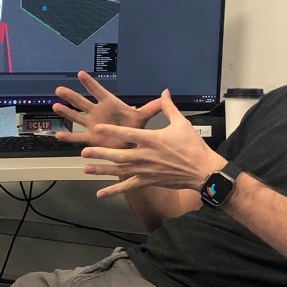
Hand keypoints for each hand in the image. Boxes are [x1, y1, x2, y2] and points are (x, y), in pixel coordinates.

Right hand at [53, 71, 161, 148]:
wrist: (131, 145)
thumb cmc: (135, 128)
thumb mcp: (142, 117)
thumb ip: (152, 107)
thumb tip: (165, 94)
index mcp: (109, 104)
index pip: (98, 91)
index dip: (90, 83)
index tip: (81, 73)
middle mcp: (98, 112)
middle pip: (82, 102)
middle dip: (71, 96)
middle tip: (60, 89)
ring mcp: (92, 124)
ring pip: (76, 117)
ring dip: (66, 112)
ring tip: (55, 106)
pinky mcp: (90, 138)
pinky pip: (77, 137)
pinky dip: (68, 136)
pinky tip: (57, 135)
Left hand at [79, 90, 225, 198]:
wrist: (202, 170)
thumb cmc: (192, 146)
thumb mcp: (181, 123)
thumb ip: (169, 108)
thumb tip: (165, 92)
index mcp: (152, 139)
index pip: (128, 133)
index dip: (112, 130)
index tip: (97, 127)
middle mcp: (145, 155)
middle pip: (118, 154)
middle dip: (100, 153)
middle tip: (84, 152)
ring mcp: (145, 170)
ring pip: (119, 170)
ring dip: (102, 169)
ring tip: (86, 168)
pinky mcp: (147, 181)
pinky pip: (128, 186)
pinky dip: (113, 191)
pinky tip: (100, 194)